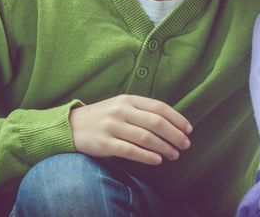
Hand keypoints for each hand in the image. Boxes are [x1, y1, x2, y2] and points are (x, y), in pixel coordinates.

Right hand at [69, 94, 192, 164]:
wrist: (70, 126)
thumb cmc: (103, 117)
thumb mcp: (121, 106)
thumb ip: (141, 111)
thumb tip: (171, 124)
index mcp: (128, 99)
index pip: (159, 107)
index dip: (177, 119)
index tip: (189, 130)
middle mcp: (121, 110)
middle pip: (156, 122)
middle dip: (175, 135)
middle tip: (186, 145)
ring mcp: (112, 126)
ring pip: (146, 137)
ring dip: (164, 147)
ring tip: (175, 155)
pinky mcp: (104, 143)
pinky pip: (130, 150)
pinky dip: (146, 156)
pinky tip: (157, 160)